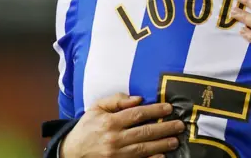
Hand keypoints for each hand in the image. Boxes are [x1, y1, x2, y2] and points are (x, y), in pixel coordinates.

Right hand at [61, 93, 184, 157]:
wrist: (71, 153)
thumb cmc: (87, 128)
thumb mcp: (96, 109)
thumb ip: (116, 101)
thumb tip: (139, 99)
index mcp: (110, 122)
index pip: (137, 114)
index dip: (155, 111)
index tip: (169, 108)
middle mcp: (114, 139)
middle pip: (144, 132)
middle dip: (165, 128)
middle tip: (180, 125)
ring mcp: (116, 154)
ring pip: (143, 148)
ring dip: (162, 145)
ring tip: (175, 140)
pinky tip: (162, 156)